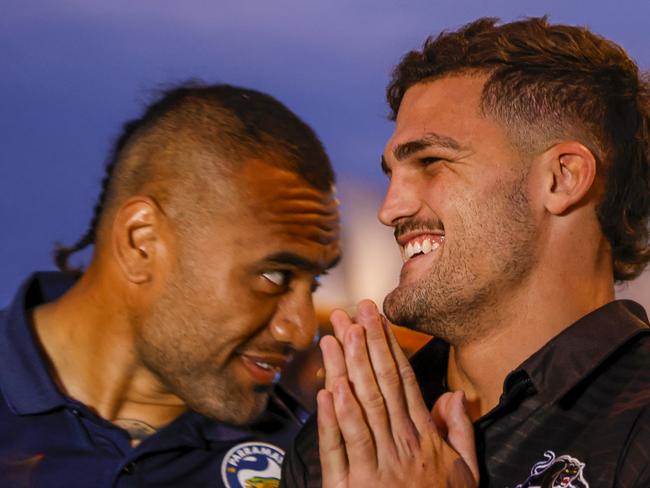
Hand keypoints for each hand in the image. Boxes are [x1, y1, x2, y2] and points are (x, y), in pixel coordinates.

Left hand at [317, 300, 478, 486]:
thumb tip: (454, 394)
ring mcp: (375, 467)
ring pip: (359, 410)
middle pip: (379, 387)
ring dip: (346, 372)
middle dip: (365, 346)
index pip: (402, 382)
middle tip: (352, 312)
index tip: (375, 318)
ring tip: (335, 338)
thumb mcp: (464, 473)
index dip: (387, 347)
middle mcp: (399, 446)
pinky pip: (341, 451)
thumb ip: (460, 432)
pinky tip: (327, 392)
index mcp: (423, 439)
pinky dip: (333, 421)